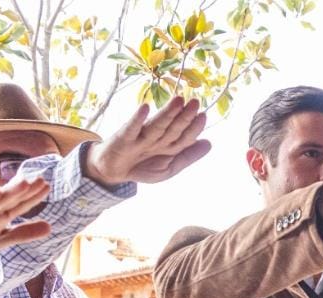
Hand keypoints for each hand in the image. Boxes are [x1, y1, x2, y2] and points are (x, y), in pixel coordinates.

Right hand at [85, 98, 211, 186]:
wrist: (112, 171)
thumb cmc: (142, 167)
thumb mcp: (168, 168)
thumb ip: (187, 156)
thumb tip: (209, 143)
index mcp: (169, 145)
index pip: (184, 136)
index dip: (194, 128)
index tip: (203, 115)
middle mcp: (156, 138)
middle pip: (172, 127)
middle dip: (184, 116)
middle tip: (195, 102)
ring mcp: (140, 137)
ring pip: (156, 125)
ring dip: (167, 113)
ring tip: (178, 100)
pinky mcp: (123, 138)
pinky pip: (131, 128)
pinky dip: (137, 119)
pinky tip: (145, 108)